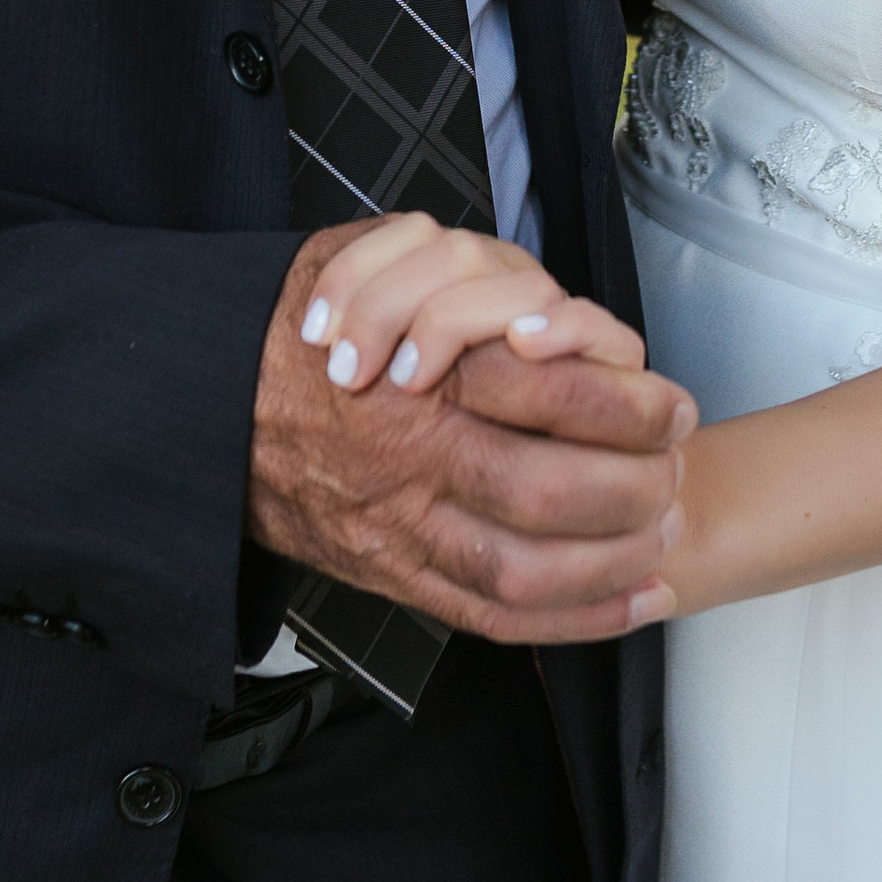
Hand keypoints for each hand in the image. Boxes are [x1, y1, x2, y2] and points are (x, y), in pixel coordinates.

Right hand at [247, 222, 694, 648]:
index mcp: (413, 373)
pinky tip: (629, 605)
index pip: (544, 391)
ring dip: (611, 562)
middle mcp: (408, 456)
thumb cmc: (299, 330)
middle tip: (677, 473)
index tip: (671, 404)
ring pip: (525, 566)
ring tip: (662, 540)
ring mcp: (396, 528)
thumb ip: (463, 277)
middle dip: (633, 489)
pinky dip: (571, 621)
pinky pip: (488, 615)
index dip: (625, 404)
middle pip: (546, 488)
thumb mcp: (373, 261)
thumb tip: (549, 313)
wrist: (204, 408)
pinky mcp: (389, 577)